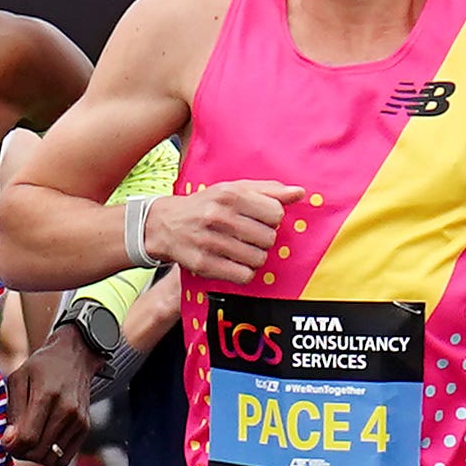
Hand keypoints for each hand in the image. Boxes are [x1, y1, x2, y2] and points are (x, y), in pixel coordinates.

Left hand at [6, 315, 105, 465]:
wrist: (75, 356)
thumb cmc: (42, 366)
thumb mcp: (19, 378)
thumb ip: (13, 411)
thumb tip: (9, 441)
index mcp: (46, 395)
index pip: (28, 437)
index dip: (11, 446)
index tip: (5, 440)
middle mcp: (67, 410)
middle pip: (38, 451)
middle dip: (21, 452)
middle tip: (15, 440)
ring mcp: (79, 420)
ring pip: (51, 458)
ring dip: (35, 455)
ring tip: (29, 439)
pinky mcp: (85, 427)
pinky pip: (64, 458)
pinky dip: (50, 455)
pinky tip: (43, 441)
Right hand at [142, 177, 305, 284]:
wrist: (165, 224)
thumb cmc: (206, 205)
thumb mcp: (234, 189)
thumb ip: (268, 190)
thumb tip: (299, 193)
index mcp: (230, 194)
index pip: (276, 213)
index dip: (272, 219)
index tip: (260, 220)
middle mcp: (219, 216)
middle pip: (269, 238)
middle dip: (263, 239)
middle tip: (249, 236)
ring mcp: (210, 241)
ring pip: (258, 258)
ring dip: (254, 257)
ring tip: (242, 249)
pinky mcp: (204, 263)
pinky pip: (243, 275)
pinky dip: (244, 272)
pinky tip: (235, 263)